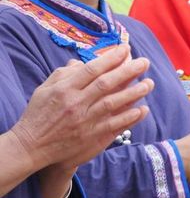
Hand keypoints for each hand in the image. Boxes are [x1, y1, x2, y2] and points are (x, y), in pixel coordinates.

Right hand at [8, 45, 152, 172]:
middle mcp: (76, 104)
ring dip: (134, 93)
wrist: (31, 147)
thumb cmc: (38, 114)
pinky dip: (130, 117)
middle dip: (128, 71)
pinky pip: (115, 125)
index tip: (126, 49)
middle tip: (145, 62)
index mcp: (64, 89)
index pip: (92, 70)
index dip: (111, 58)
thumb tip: (82, 61)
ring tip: (149, 84)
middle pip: (106, 84)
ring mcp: (85, 122)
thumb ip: (64, 74)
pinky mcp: (91, 138)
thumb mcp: (45, 89)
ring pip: (113, 104)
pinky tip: (143, 109)